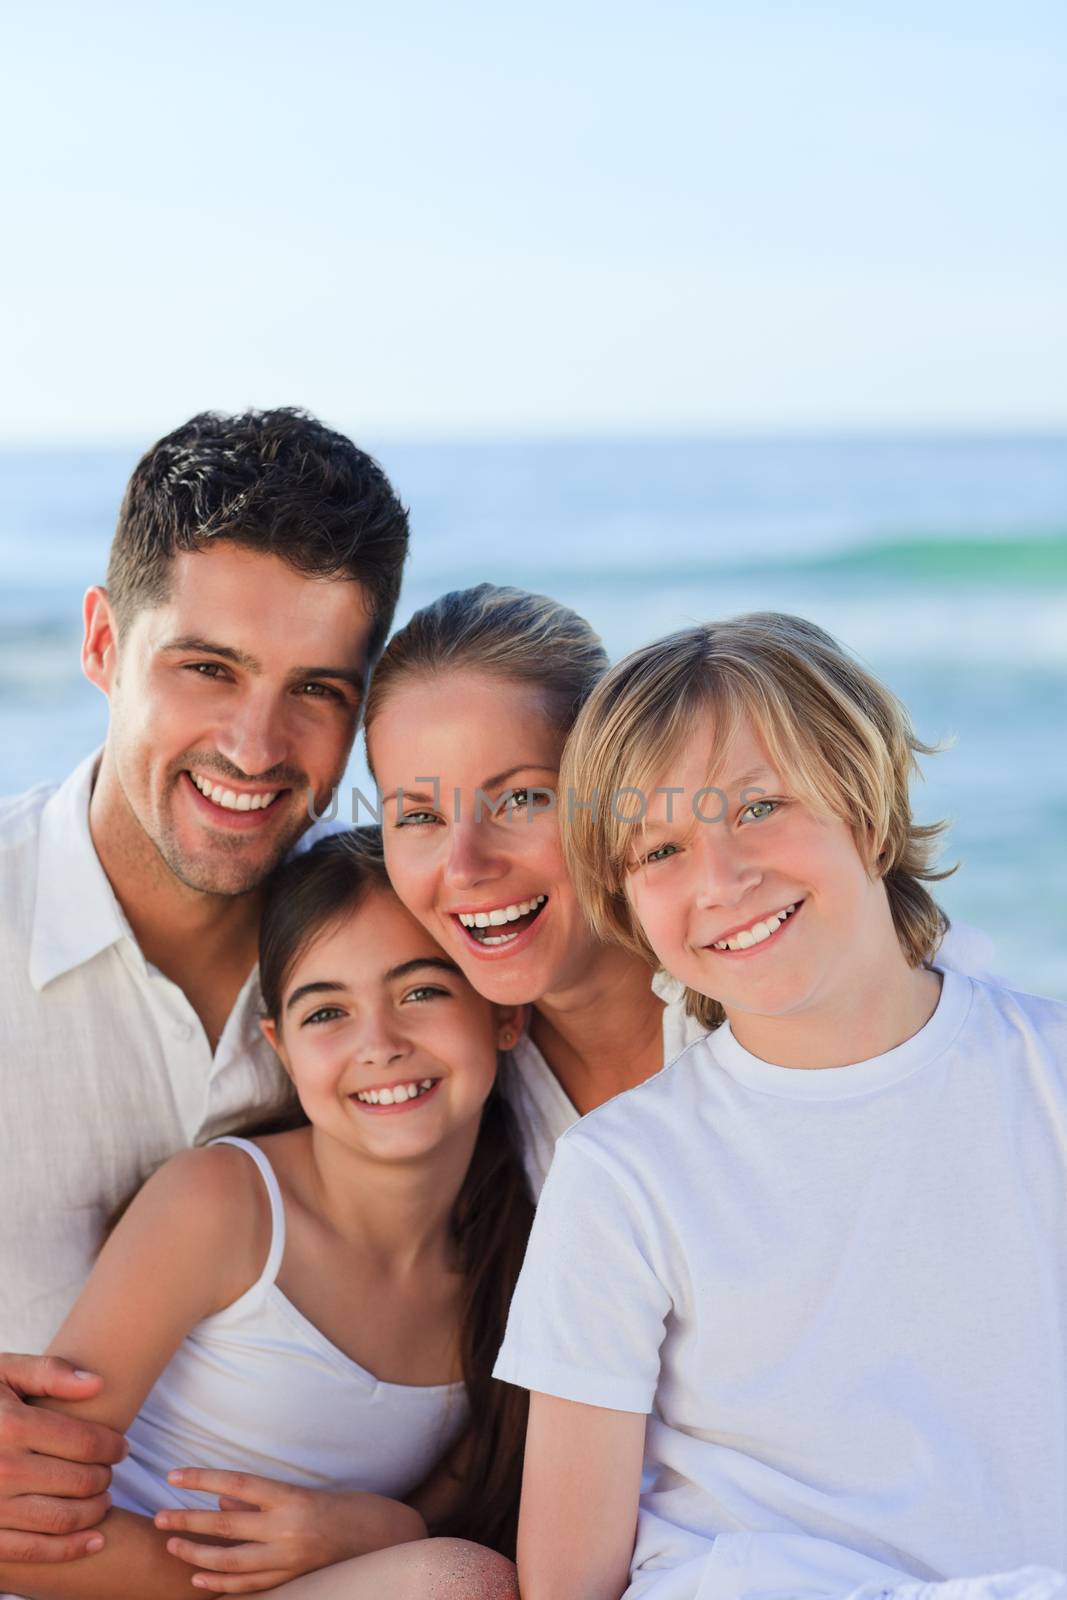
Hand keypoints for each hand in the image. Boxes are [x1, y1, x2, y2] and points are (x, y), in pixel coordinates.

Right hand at [0, 1353, 126, 1562]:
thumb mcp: (1, 1372)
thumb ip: (49, 1372)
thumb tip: (98, 1384)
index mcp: (11, 1425)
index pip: (86, 1443)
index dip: (113, 1447)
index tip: (121, 1447)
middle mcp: (2, 1468)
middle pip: (80, 1481)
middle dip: (105, 1478)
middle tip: (110, 1472)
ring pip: (62, 1518)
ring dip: (94, 1513)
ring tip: (103, 1500)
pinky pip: (33, 1550)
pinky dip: (70, 1550)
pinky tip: (94, 1539)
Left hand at [157, 1469, 426, 1593]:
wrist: (384, 1538)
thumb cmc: (347, 1507)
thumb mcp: (306, 1492)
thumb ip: (263, 1497)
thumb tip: (222, 1496)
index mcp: (291, 1497)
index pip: (236, 1484)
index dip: (203, 1479)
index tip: (174, 1475)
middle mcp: (287, 1529)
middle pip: (226, 1524)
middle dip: (188, 1520)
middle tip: (158, 1516)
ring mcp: (288, 1559)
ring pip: (230, 1561)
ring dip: (197, 1554)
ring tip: (172, 1544)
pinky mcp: (292, 1580)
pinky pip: (249, 1586)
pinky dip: (221, 1584)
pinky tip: (200, 1577)